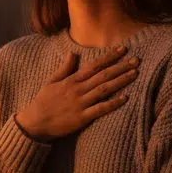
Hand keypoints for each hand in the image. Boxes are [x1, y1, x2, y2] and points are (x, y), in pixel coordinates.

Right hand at [14, 48, 138, 142]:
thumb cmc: (43, 102)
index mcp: (71, 80)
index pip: (94, 65)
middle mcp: (78, 89)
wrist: (35, 123)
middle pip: (103, 75)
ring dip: (120, 81)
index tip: (122, 49)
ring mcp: (80, 103)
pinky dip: (113, 103)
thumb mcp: (51, 81)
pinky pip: (100, 109)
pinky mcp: (82, 118)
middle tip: (136, 60)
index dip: (109, 57)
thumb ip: (65, 68)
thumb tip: (74, 53)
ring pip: (104, 89)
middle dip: (120, 66)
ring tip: (135, 74)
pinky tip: (125, 98)